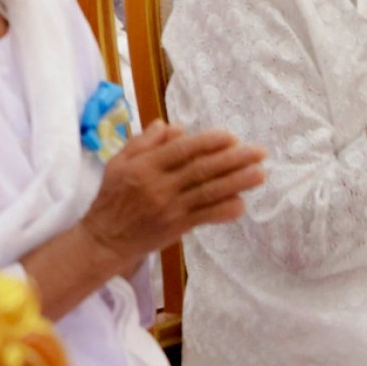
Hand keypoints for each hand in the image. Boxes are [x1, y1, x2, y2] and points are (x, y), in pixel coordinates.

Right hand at [79, 123, 266, 264]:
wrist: (106, 239)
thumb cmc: (112, 196)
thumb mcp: (118, 162)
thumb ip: (143, 142)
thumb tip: (174, 126)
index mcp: (144, 166)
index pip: (181, 150)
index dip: (208, 143)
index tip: (231, 136)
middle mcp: (159, 186)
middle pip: (201, 170)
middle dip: (233, 160)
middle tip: (259, 152)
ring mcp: (170, 209)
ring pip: (208, 193)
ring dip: (237, 183)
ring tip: (260, 174)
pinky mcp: (177, 227)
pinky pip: (205, 217)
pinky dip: (224, 211)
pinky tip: (241, 204)